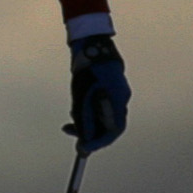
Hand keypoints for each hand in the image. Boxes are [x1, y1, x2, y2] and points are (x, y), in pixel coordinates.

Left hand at [68, 34, 128, 149]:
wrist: (92, 44)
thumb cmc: (88, 69)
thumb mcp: (82, 99)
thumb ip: (84, 121)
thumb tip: (84, 143)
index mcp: (119, 101)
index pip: (113, 132)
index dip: (98, 143)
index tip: (83, 148)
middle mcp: (121, 99)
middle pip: (108, 125)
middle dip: (89, 132)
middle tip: (71, 133)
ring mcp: (117, 92)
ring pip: (103, 116)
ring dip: (87, 121)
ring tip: (71, 118)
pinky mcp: (109, 87)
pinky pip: (101, 105)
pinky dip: (89, 110)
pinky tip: (76, 106)